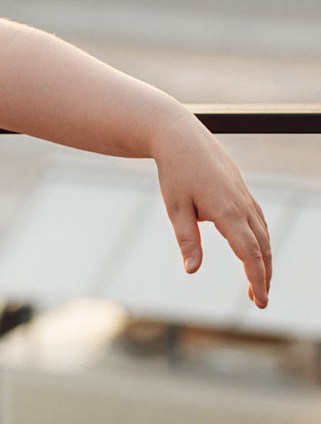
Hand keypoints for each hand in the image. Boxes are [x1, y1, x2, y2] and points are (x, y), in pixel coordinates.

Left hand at [153, 114, 271, 307]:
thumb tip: (192, 271)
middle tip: (258, 301)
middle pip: (263, 249)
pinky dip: (261, 242)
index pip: (250, 254)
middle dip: (264, 276)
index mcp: (227, 212)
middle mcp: (243, 206)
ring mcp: (245, 198)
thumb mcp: (175, 207)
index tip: (259, 301)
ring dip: (264, 261)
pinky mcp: (242, 193)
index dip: (257, 280)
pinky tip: (255, 253)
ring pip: (264, 236)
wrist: (180, 136)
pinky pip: (259, 222)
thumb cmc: (174, 172)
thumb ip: (186, 240)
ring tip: (257, 283)